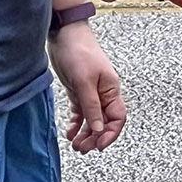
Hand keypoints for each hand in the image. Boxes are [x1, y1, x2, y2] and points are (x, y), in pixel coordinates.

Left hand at [48, 22, 126, 151]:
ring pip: (92, 120)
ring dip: (85, 134)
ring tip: (76, 145)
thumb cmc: (78, 51)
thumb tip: (99, 130)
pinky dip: (76, 124)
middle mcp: (104, 94)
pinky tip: (70, 133)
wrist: (63, 32)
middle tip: (82, 149)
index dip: (110, 134)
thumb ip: (92, 107)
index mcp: (112, 91)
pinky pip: (80, 113)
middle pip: (104, 123)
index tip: (99, 146)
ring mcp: (91, 93)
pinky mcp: (78, 91)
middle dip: (95, 138)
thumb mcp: (84, 82)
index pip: (117, 119)